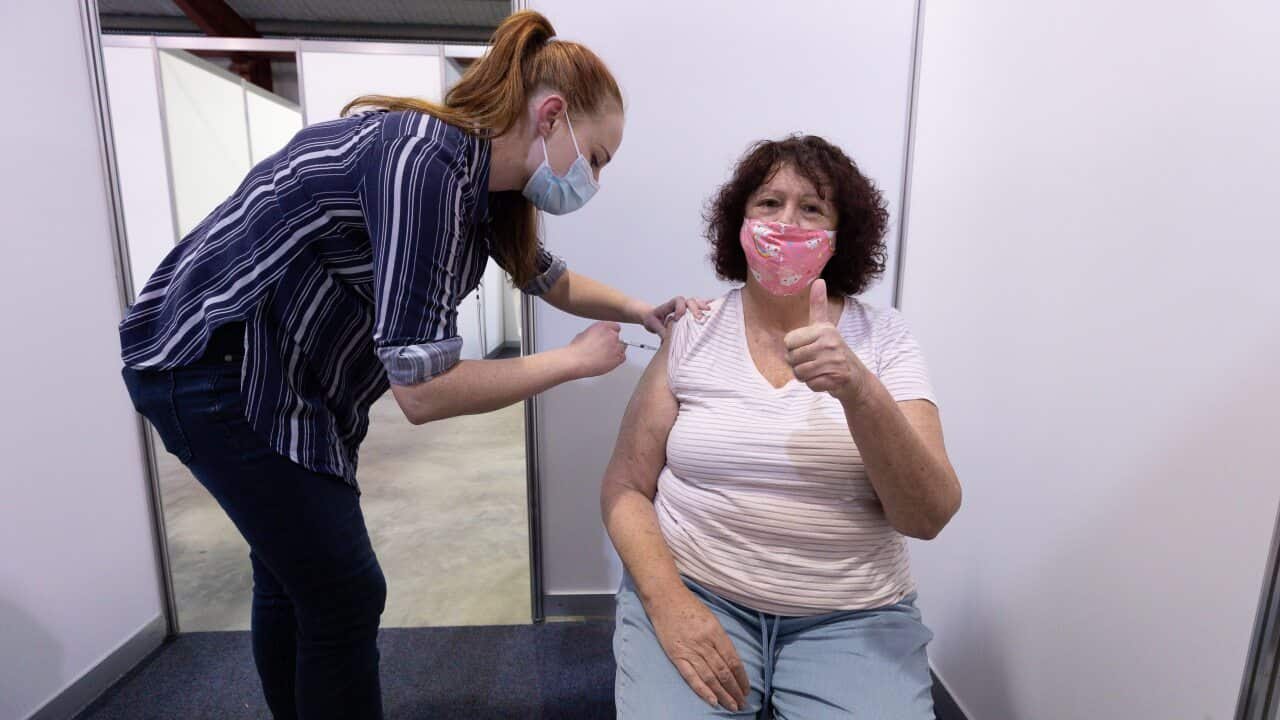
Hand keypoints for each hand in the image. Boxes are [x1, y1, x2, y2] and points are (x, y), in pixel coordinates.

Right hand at [567, 322, 625, 378]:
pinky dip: (617, 360)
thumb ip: (596, 333)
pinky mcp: (618, 357)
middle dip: (613, 343)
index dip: (612, 334)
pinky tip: (608, 362)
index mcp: (603, 326)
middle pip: (619, 338)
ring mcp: (616, 346)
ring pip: (622, 348)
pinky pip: (623, 358)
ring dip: (616, 352)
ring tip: (605, 357)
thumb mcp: (584, 333)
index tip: (609, 338)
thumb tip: (598, 337)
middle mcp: (612, 335)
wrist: (576, 361)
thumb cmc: (577, 350)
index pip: (616, 327)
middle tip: (604, 350)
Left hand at [637, 297, 713, 338]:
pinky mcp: (691, 313)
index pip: (678, 301)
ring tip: (710, 312)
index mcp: (670, 305)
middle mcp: (680, 304)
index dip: (680, 308)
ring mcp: (686, 308)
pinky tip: (717, 308)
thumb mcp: (652, 325)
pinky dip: (709, 306)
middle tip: (699, 318)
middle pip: (690, 301)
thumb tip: (666, 338)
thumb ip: (659, 330)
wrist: (653, 318)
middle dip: (695, 309)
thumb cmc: (653, 319)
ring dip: (704, 307)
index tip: (677, 318)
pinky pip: (701, 307)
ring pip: (698, 303)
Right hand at [645, 587, 749, 711]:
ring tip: (732, 706)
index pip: (733, 660)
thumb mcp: (711, 618)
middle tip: (742, 704)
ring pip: (710, 677)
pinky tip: (712, 701)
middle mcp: (704, 643)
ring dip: (722, 694)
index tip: (747, 689)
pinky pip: (691, 676)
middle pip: (723, 672)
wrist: (665, 597)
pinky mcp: (676, 655)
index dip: (742, 677)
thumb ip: (720, 639)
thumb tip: (731, 661)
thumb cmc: (689, 606)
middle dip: (735, 690)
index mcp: (716, 632)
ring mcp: (689, 650)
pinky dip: (702, 690)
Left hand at [784, 279, 867, 403]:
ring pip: (800, 373)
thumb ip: (818, 305)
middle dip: (798, 364)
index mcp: (824, 329)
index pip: (788, 342)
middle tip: (813, 362)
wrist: (855, 377)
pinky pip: (811, 384)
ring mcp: (835, 361)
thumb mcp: (825, 327)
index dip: (793, 349)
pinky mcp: (837, 378)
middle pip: (792, 358)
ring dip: (805, 376)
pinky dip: (815, 385)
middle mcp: (830, 343)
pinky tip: (825, 380)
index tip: (807, 348)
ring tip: (818, 371)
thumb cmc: (834, 351)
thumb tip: (819, 280)